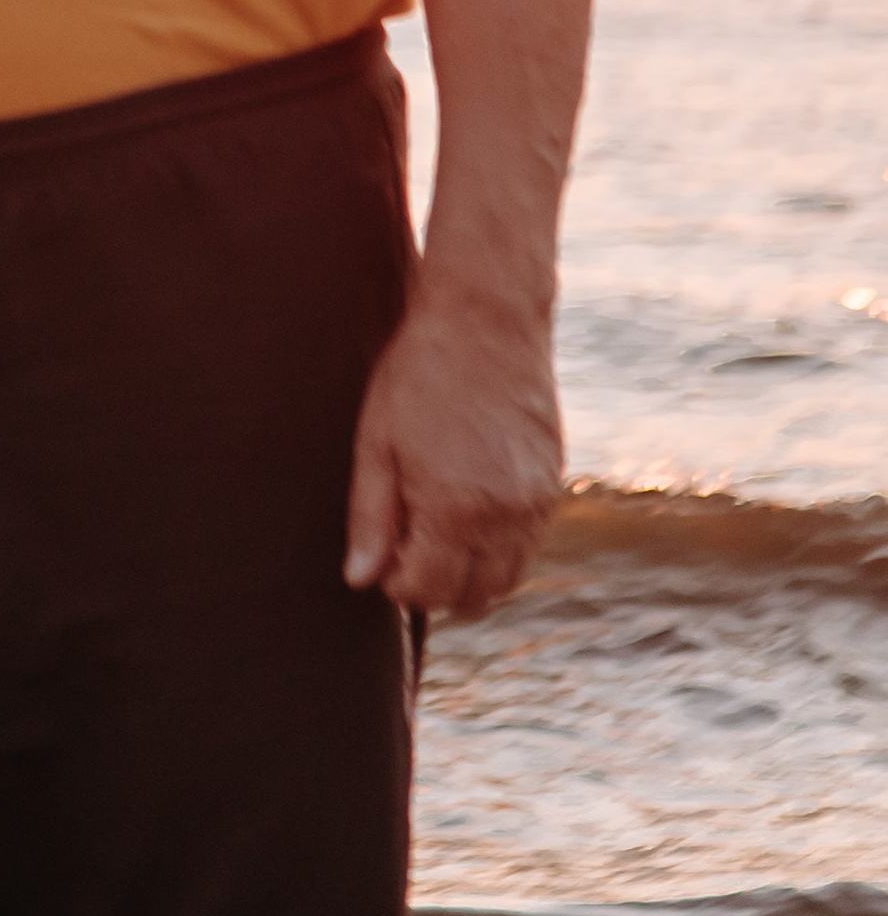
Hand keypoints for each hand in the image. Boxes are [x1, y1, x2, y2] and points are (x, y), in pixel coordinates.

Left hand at [343, 290, 562, 617]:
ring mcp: (537, 502)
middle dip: (435, 588)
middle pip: (474, 597)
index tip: (382, 556)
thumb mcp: (376, 443)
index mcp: (455, 508)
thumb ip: (371, 518)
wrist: (487, 319)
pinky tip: (467, 513)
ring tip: (434, 535)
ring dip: (470, 576)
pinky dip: (499, 549)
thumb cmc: (419, 373)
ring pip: (507, 579)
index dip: (397, 584)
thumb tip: (361, 580)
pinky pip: (529, 545)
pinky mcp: (554, 484)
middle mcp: (505, 515)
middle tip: (405, 550)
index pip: (429, 591)